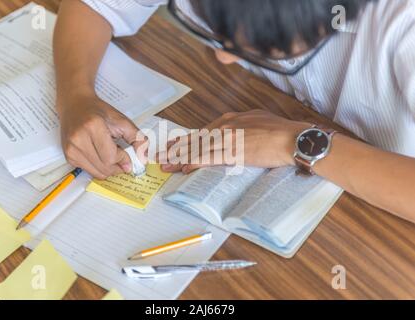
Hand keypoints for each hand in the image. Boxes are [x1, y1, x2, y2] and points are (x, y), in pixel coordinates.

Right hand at [57, 93, 147, 178]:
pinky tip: (100, 155)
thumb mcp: (122, 121)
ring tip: (111, 155)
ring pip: (97, 173)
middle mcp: (78, 139)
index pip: (111, 157)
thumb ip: (137, 138)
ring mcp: (71, 149)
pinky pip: (89, 171)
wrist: (75, 105)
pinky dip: (99, 167)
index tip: (127, 155)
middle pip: (104, 167)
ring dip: (109, 169)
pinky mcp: (68, 156)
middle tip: (122, 157)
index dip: (123, 159)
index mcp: (93, 126)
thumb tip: (143, 158)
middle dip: (118, 166)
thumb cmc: (99, 112)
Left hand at [159, 109, 310, 173]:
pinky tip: (184, 168)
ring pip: (198, 149)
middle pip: (195, 139)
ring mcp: (227, 139)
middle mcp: (225, 126)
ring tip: (166, 164)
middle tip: (161, 155)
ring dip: (180, 158)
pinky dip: (193, 163)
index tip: (175, 144)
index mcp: (231, 119)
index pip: (203, 131)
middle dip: (176, 148)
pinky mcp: (232, 151)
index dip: (187, 139)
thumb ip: (243, 126)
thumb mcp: (257, 121)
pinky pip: (208, 158)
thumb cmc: (280, 130)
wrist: (292, 138)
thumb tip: (237, 133)